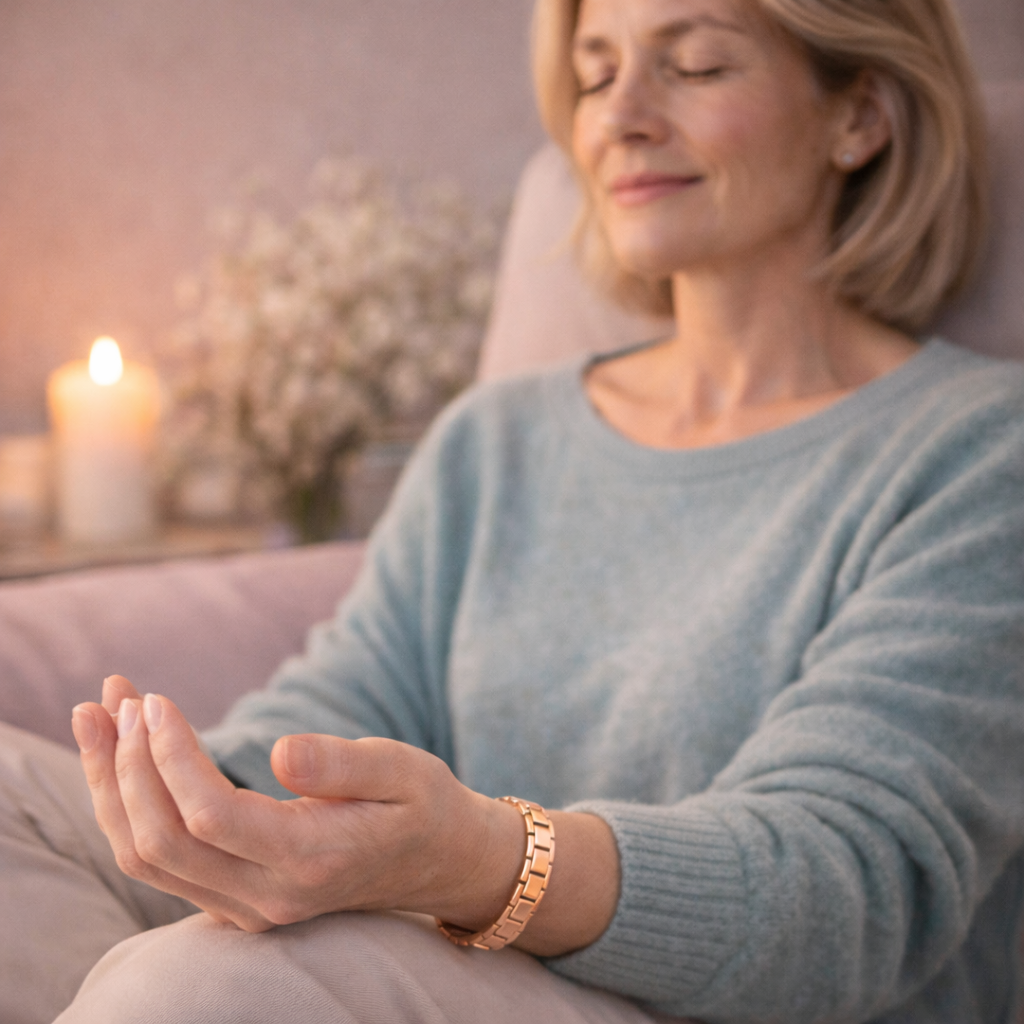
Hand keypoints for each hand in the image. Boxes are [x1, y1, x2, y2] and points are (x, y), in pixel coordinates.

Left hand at [71, 676, 523, 933]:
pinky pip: (158, 861)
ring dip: (109, 785)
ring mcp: (246, 907)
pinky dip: (127, 805)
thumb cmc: (422, 804)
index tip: (156, 700)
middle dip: (123, 765)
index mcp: (312, 860)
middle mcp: (269, 897)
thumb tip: (278, 751)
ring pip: (146, 858)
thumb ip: (344, 763)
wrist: (437, 862)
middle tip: (117, 696)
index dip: (171, 757)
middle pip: (161, 842)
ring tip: (95, 716)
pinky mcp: (232, 898)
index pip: (211, 817)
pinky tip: (117, 756)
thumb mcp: (403, 770)